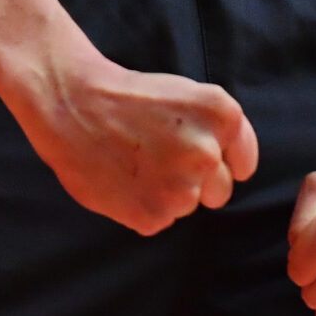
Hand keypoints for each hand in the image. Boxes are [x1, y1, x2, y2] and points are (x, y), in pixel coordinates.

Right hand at [14, 54, 258, 234]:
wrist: (71, 103)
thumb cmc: (127, 97)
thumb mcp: (185, 95)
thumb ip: (214, 132)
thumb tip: (231, 172)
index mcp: (222, 116)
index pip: (244, 163)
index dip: (221, 163)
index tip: (198, 159)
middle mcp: (207, 152)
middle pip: (220, 191)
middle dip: (195, 182)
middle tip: (157, 158)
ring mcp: (181, 187)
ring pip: (186, 206)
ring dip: (165, 194)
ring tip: (133, 164)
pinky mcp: (153, 215)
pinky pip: (158, 220)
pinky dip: (140, 207)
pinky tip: (121, 180)